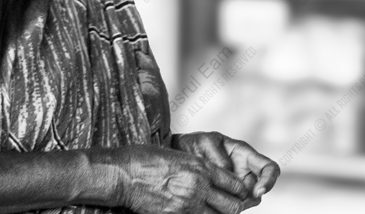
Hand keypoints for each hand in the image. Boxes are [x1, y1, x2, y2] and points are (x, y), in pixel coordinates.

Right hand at [113, 145, 249, 213]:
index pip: (235, 185)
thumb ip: (197, 168)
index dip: (240, 192)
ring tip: (213, 211)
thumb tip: (211, 177)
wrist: (124, 174)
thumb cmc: (146, 160)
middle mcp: (199, 186)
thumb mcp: (179, 156)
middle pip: (232, 206)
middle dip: (234, 208)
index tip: (238, 194)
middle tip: (228, 207)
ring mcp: (188, 204)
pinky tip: (196, 213)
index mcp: (201, 167)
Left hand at [172, 132, 279, 208]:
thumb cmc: (192, 144)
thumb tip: (230, 174)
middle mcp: (244, 172)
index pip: (270, 168)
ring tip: (213, 198)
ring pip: (245, 203)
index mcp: (244, 155)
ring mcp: (235, 187)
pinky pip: (230, 209)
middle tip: (232, 201)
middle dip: (249, 199)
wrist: (175, 155)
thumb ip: (218, 157)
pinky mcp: (225, 198)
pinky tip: (209, 205)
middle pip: (259, 192)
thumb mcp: (204, 143)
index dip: (269, 180)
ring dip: (235, 205)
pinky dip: (223, 210)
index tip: (259, 190)